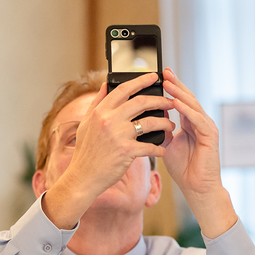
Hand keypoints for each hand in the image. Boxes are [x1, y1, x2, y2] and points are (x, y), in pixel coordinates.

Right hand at [66, 74, 175, 198]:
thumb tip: (105, 84)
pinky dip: (159, 148)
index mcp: (100, 111)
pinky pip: (150, 146)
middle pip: (141, 102)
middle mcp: (109, 120)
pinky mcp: (126, 151)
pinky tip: (163, 149)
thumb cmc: (86, 152)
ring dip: (164, 122)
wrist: (83, 177)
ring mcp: (118, 135)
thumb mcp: (86, 123)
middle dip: (161, 100)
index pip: (124, 89)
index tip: (154, 77)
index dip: (141, 81)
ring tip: (171, 125)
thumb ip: (97, 103)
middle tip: (171, 102)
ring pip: (150, 122)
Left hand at [162, 68, 237, 237]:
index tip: (159, 75)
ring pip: (193, 105)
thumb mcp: (166, 144)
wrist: (197, 188)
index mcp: (190, 122)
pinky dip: (187, 111)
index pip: (180, 100)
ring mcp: (207, 127)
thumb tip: (148, 114)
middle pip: (187, 98)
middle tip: (164, 71)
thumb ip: (160, 128)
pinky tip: (177, 104)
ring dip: (180, 94)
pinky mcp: (211, 136)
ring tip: (168, 83)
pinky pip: (198, 119)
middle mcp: (200, 122)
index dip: (171, 87)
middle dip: (175, 84)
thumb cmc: (183, 168)